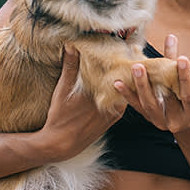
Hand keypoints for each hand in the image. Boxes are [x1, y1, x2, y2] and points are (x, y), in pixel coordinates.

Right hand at [37, 46, 124, 160]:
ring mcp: (115, 112)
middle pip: (126, 81)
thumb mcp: (63, 89)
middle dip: (126, 68)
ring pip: (125, 92)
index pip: (122, 71)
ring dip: (124, 81)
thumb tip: (71, 45)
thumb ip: (70, 66)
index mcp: (105, 92)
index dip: (126, 58)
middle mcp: (114, 103)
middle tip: (129, 52)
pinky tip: (116, 84)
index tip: (128, 45)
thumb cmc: (61, 116)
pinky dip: (120, 92)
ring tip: (123, 65)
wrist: (61, 144)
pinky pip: (121, 101)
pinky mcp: (113, 119)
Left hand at [113, 34, 189, 135]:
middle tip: (142, 65)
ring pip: (150, 104)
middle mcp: (179, 120)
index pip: (189, 92)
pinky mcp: (151, 121)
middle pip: (167, 99)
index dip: (186, 76)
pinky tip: (119, 83)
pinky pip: (138, 107)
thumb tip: (170, 37)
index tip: (182, 59)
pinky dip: (128, 95)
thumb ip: (176, 62)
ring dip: (140, 86)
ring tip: (134, 68)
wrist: (188, 125)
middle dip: (155, 81)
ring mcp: (163, 122)